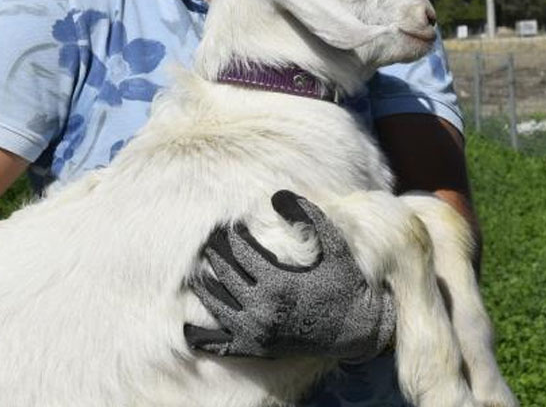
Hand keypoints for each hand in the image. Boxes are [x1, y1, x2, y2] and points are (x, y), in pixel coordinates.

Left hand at [183, 190, 395, 360]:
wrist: (358, 330)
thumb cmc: (346, 284)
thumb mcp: (334, 246)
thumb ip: (309, 216)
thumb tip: (277, 194)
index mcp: (278, 283)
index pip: (241, 252)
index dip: (233, 236)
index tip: (230, 226)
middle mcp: (262, 310)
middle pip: (224, 275)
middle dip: (216, 254)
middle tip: (211, 241)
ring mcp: (257, 332)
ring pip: (216, 305)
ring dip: (204, 286)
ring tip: (200, 271)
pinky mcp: (257, 350)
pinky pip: (221, 345)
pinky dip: (202, 337)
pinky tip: (188, 329)